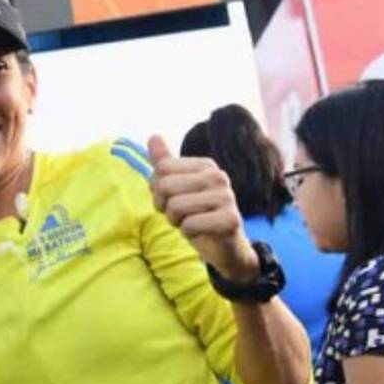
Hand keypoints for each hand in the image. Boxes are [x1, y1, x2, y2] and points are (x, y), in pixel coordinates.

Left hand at [147, 135, 257, 281]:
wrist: (226, 247)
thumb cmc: (198, 216)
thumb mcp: (178, 189)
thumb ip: (165, 164)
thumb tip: (153, 136)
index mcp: (205, 165)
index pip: (161, 169)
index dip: (158, 191)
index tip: (173, 200)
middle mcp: (218, 176)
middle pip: (165, 186)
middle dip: (166, 207)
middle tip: (182, 215)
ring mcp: (227, 197)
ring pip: (175, 206)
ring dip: (177, 221)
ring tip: (192, 222)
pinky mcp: (230, 219)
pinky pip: (189, 225)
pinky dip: (188, 233)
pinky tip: (202, 233)